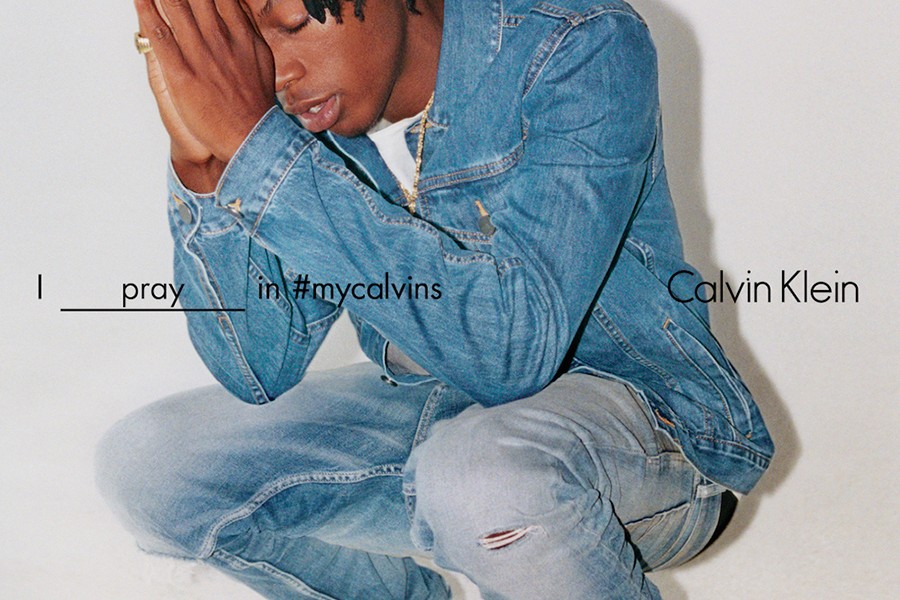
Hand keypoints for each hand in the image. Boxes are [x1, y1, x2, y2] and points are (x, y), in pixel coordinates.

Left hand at [135, 0, 275, 166]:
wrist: (249, 136)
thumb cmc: (254, 100)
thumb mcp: (260, 57)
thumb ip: (246, 27)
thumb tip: (235, 4)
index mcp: (240, 34)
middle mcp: (219, 39)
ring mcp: (199, 55)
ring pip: (175, 7)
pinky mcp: (180, 74)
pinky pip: (158, 35)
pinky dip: (145, 12)